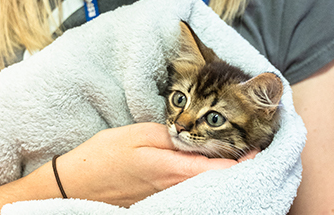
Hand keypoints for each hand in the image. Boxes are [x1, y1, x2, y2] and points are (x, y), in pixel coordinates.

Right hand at [54, 122, 239, 205]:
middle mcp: (174, 188)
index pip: (220, 171)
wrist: (74, 185)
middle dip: (239, 167)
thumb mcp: (138, 134)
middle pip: (218, 183)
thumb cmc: (103, 156)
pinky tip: (208, 167)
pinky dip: (206, 179)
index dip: (244, 161)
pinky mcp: (158, 199)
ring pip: (206, 188)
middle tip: (254, 147)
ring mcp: (166, 197)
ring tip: (237, 154)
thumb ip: (171, 133)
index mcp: (172, 169)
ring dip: (224, 172)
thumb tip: (195, 133)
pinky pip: (191, 191)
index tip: (259, 146)